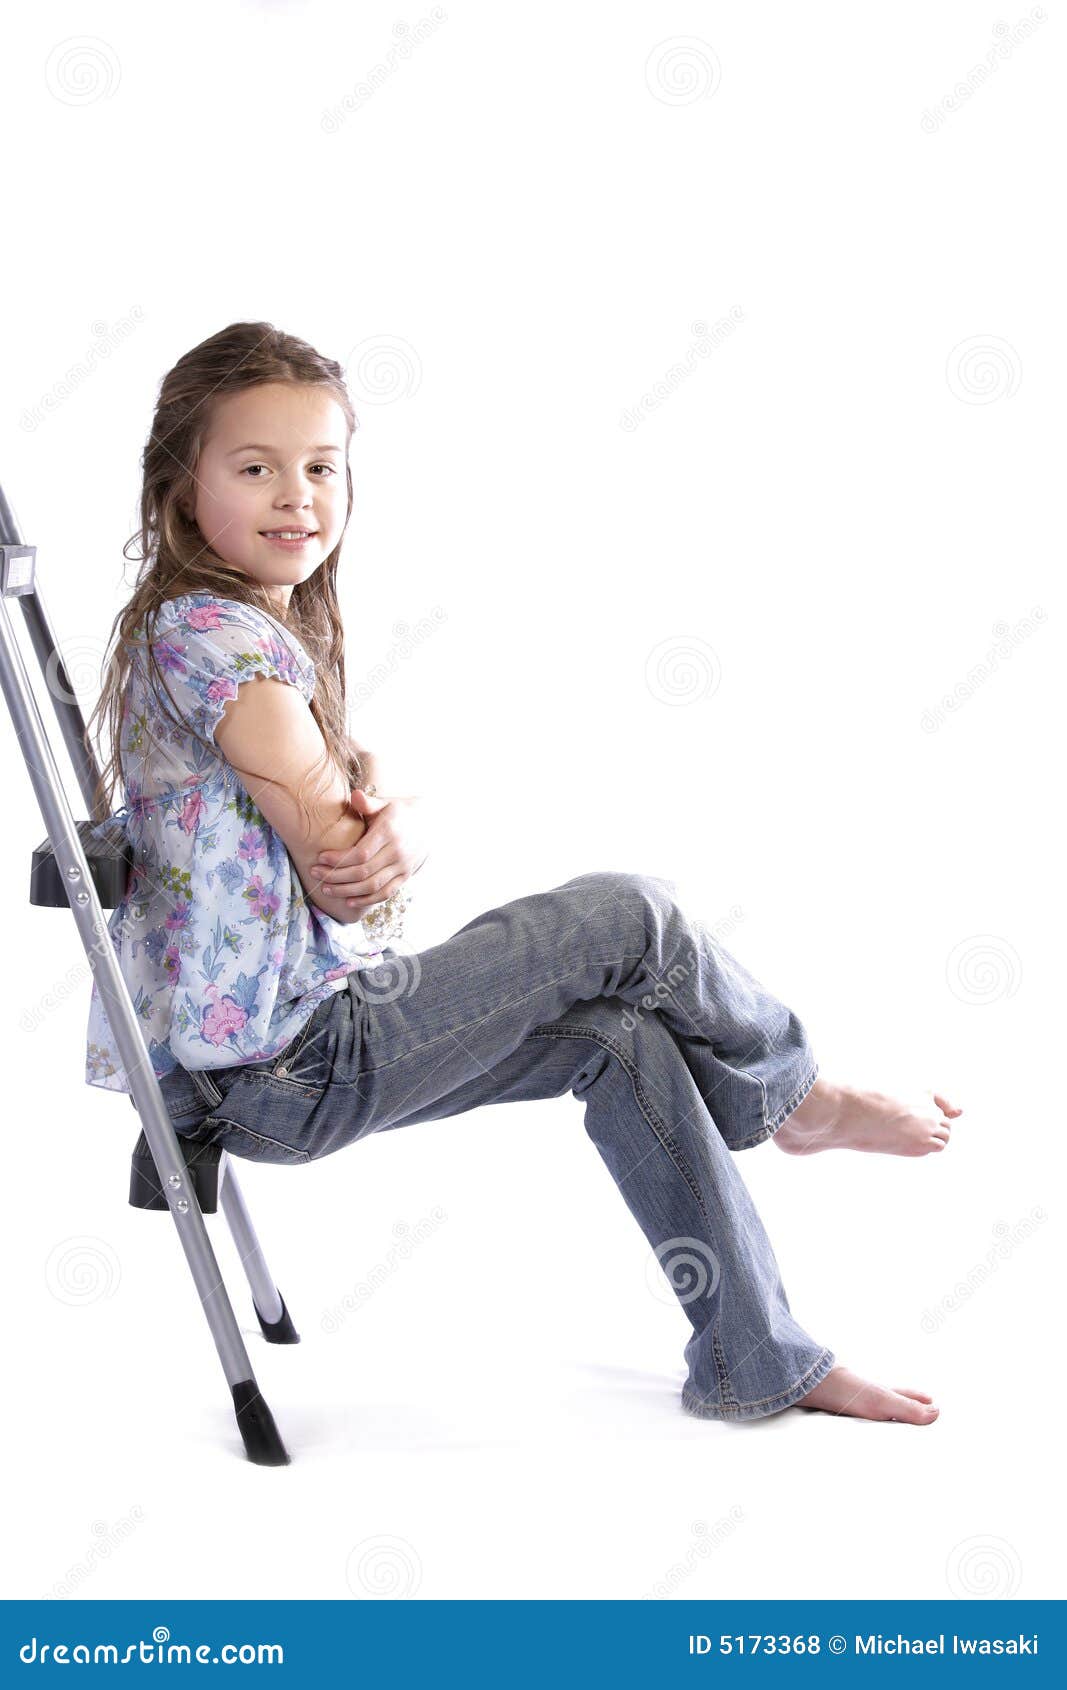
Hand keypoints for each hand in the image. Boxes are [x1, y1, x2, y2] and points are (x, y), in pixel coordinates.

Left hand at [311, 789, 428, 911]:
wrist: (430, 824)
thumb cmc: (399, 813)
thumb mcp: (386, 803)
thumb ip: (368, 803)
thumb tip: (355, 795)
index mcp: (389, 832)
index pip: (360, 853)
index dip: (338, 859)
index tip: (320, 858)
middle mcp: (397, 852)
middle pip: (362, 872)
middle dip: (336, 876)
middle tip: (315, 873)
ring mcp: (402, 867)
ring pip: (371, 886)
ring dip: (346, 891)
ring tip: (326, 888)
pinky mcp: (405, 877)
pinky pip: (385, 894)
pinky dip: (366, 900)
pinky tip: (348, 901)